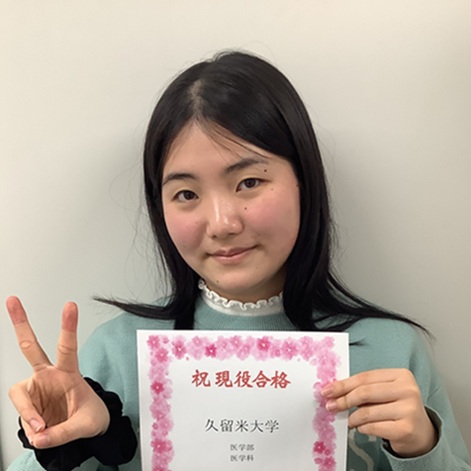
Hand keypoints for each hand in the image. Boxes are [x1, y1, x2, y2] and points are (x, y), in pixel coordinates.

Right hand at [6, 296, 109, 448]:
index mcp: (69, 373)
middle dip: (21, 324)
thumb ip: (63, 432)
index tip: (70, 305)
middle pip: (31, 347)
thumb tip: (39, 436)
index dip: (68, 326)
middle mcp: (50, 376)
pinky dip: (30, 426)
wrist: (87, 429)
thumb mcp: (86, 426)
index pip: (68, 347)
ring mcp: (37, 389)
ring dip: (28, 413)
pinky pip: (22, 416)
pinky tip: (42, 431)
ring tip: (43, 428)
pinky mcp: (29, 403)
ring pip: (18, 393)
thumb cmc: (91, 417)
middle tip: (12, 299)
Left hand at [321, 368, 437, 457]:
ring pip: (368, 412)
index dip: (343, 384)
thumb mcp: (385, 392)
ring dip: (352, 417)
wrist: (421, 433)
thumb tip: (334, 392)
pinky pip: (374, 427)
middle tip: (330, 406)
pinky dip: (362, 428)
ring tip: (349, 420)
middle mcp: (408, 390)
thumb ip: (365, 388)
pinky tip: (361, 428)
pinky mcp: (406, 429)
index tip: (327, 390)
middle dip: (344, 400)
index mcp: (401, 375)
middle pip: (365, 392)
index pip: (365, 377)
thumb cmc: (397, 408)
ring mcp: (409, 410)